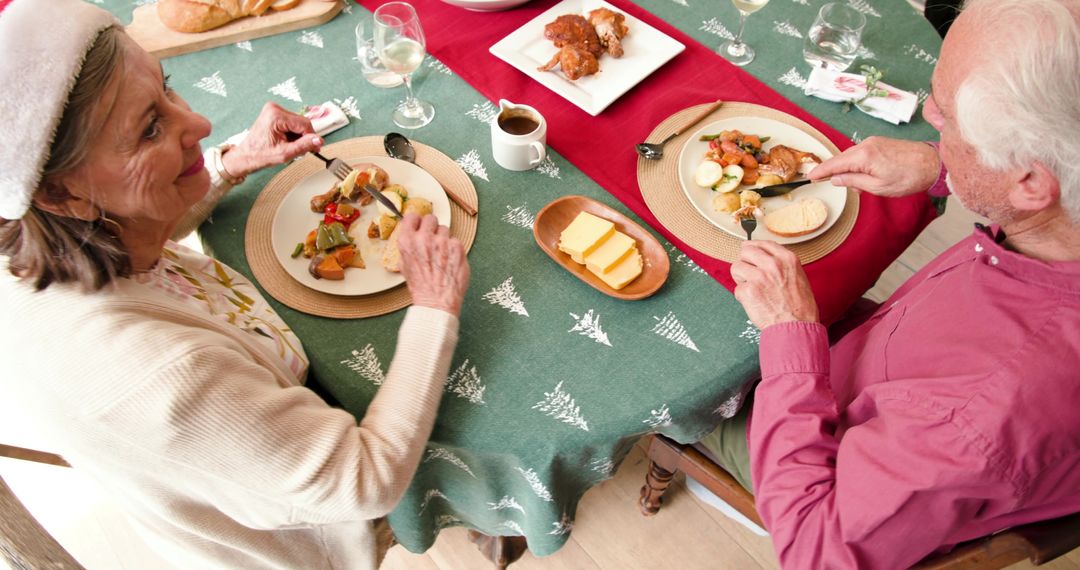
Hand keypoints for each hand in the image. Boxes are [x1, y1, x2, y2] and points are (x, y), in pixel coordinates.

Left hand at [221, 102, 322, 177]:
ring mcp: (273, 109)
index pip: (305, 124)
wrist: (246, 156)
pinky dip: (293, 133)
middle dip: (304, 137)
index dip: (311, 137)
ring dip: (298, 135)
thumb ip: (304, 145)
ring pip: (298, 123)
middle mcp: (274, 108)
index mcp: (276, 116)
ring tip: (290, 146)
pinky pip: (292, 122)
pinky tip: (286, 141)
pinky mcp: (274, 113)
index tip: (315, 149)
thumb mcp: (285, 153)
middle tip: (302, 150)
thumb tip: (319, 140)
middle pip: (302, 122)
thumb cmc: (260, 155)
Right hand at [397, 214, 470, 316]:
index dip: (417, 221)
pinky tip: (450, 260)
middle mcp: (423, 239)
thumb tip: (412, 235)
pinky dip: (454, 249)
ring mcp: (442, 242)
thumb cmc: (421, 287)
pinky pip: (455, 240)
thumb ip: (408, 247)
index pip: (412, 216)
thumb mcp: (405, 265)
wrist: (437, 301)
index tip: (420, 225)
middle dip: (431, 227)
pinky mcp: (457, 247)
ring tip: (442, 254)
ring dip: (443, 239)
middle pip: (430, 218)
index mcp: (407, 242)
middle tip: (433, 239)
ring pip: (445, 229)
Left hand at [730, 241, 817, 328]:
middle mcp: (773, 264)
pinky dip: (743, 297)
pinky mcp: (748, 291)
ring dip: (741, 279)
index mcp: (787, 259)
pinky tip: (755, 303)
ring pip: (736, 267)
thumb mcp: (798, 277)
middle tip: (749, 275)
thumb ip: (781, 266)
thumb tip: (763, 259)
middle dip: (745, 262)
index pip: (762, 243)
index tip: (750, 254)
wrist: (796, 327)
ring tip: (753, 290)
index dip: (754, 249)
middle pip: (746, 251)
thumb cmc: (800, 308)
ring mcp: (759, 276)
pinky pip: (737, 289)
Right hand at [808, 136, 940, 197]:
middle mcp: (866, 145)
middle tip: (834, 185)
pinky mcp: (880, 142)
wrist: (932, 163)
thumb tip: (836, 179)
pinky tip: (866, 175)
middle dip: (836, 172)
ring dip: (849, 169)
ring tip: (859, 185)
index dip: (821, 171)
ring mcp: (873, 142)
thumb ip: (854, 182)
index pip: (835, 163)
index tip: (809, 176)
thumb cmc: (908, 178)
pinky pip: (861, 153)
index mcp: (863, 156)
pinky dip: (858, 164)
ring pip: (852, 156)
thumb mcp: (877, 187)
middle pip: (842, 159)